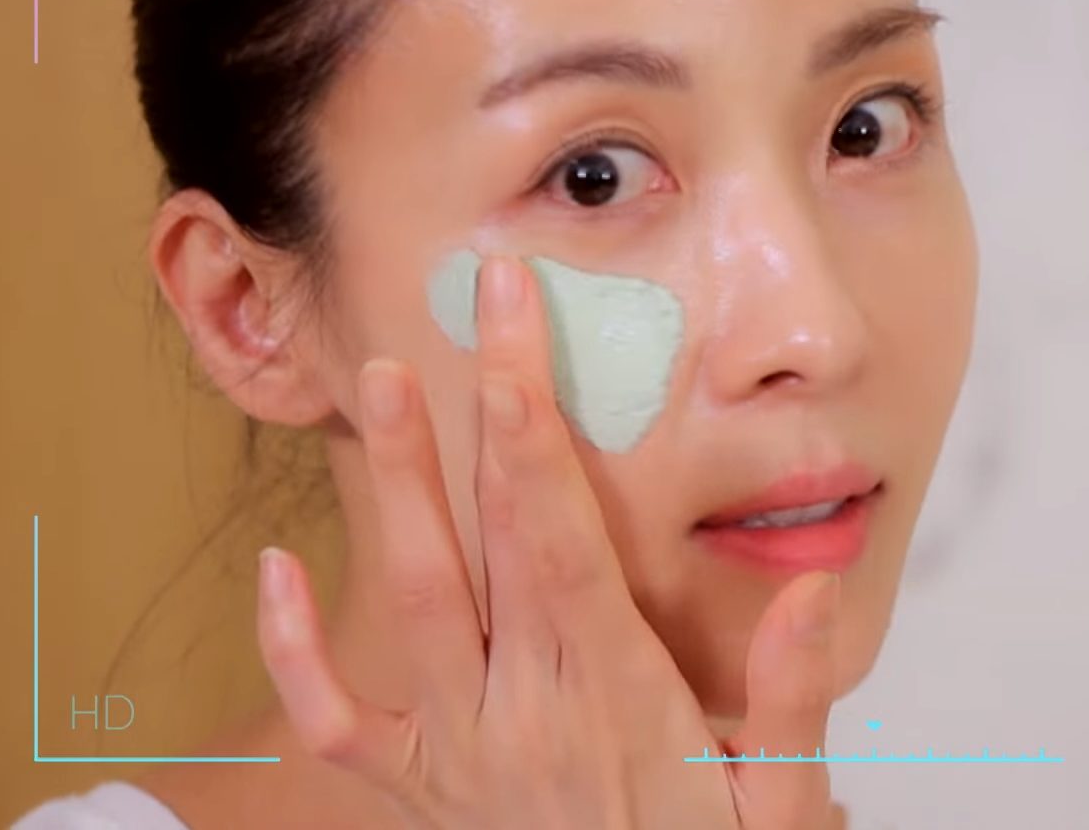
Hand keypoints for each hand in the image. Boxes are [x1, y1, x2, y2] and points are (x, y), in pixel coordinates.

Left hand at [254, 253, 845, 828]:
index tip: (518, 355)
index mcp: (615, 701)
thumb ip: (794, 701)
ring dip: (396, 487)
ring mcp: (461, 752)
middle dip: (480, 413)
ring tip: (386, 383)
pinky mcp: (417, 791)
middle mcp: (524, 712)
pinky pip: (336, 719)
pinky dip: (291, 648)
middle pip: (492, 538)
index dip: (537, 445)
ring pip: (414, 600)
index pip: (563, 546)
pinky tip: (274, 568)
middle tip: (475, 308)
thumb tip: (814, 590)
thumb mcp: (782, 814)